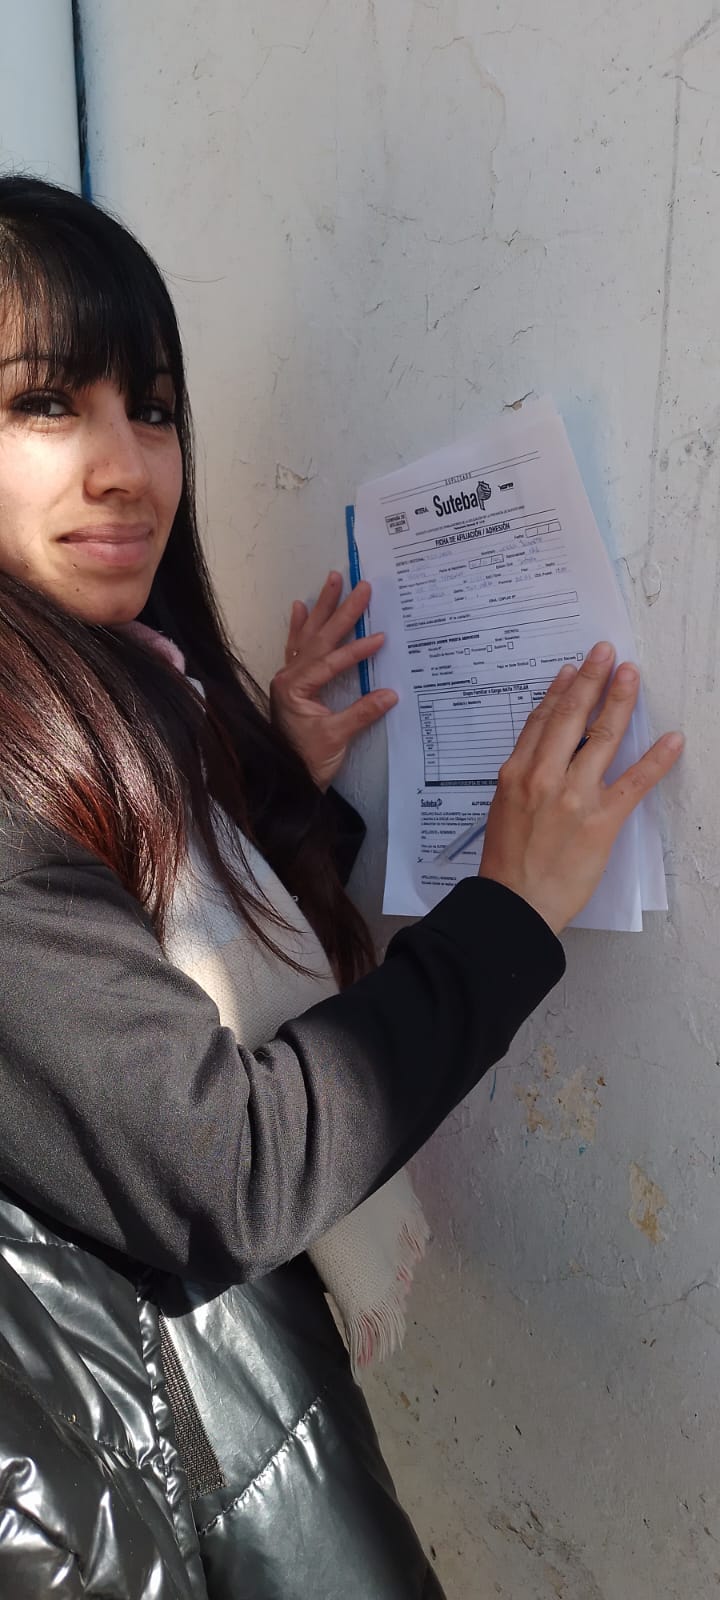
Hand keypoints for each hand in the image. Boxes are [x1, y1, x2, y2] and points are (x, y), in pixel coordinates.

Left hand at [270, 571, 397, 790]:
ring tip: (332, 580)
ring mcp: (289, 679)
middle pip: (319, 638)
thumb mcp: (336, 738)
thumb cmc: (307, 762)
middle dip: (341, 611)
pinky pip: (296, 649)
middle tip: (360, 586)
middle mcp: (289, 677)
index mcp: (295, 687)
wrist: (286, 780)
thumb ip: (362, 713)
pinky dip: (299, 628)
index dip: (357, 650)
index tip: (381, 638)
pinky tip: (300, 607)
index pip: (331, 662)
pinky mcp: (293, 685)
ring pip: (308, 637)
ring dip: (322, 609)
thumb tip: (391, 693)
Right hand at [479, 642, 683, 934]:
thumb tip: (543, 752)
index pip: (542, 720)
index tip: (573, 669)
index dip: (560, 690)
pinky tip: (671, 740)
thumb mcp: (502, 807)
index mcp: (516, 773)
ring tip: (631, 676)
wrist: (514, 904)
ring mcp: (574, 796)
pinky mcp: (601, 821)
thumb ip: (523, 776)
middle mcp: (543, 777)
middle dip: (591, 679)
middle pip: (571, 716)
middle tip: (606, 653)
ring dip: (620, 701)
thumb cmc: (506, 863)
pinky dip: (656, 759)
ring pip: (601, 737)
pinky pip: (634, 783)